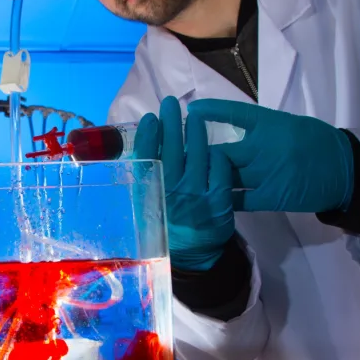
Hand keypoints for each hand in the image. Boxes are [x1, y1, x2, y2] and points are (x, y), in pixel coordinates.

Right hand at [134, 96, 234, 270]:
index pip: (146, 157)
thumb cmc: (164, 227)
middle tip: (170, 104)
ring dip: (195, 132)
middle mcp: (172, 193)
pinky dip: (217, 156)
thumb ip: (144, 181)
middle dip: (171, 123)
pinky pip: (220, 170)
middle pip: (172, 150)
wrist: (191, 256)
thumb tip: (140, 149)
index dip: (148, 135)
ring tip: (193, 117)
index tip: (150, 118)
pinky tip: (213, 147)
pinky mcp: (220, 202)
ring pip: (198, 155)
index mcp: (151, 194)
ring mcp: (198, 197)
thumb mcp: (146, 207)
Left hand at [188, 99, 353, 212]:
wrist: (343, 168)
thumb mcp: (286, 124)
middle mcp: (264, 148)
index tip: (192, 110)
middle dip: (197, 155)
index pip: (235, 114)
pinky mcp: (272, 196)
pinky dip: (224, 198)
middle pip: (221, 152)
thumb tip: (224, 122)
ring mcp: (267, 174)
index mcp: (270, 125)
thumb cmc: (313, 141)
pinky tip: (209, 199)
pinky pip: (240, 199)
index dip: (212, 112)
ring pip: (227, 176)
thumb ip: (257, 126)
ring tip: (185, 181)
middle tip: (177, 156)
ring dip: (207, 179)